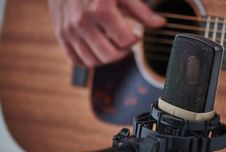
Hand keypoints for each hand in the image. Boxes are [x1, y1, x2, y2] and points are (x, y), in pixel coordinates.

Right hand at [48, 0, 165, 66]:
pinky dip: (88, 60)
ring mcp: (69, 31)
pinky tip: (96, 49)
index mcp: (100, 11)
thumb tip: (160, 23)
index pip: (124, 41)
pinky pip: (75, 60)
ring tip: (110, 45)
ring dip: (106, 58)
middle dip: (121, 53)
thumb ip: (142, 11)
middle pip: (108, 56)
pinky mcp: (61, 35)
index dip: (134, 41)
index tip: (134, 35)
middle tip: (123, 43)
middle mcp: (82, 23)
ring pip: (92, 61)